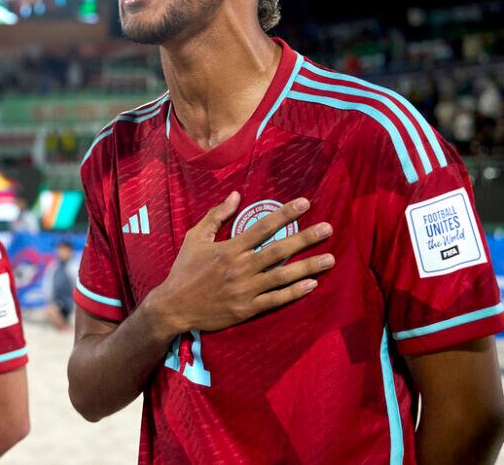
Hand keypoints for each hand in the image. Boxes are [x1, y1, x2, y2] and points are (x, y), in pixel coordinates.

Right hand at [149, 192, 333, 335]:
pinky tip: (312, 284)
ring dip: (308, 267)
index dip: (284, 214)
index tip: (304, 204)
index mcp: (229, 249)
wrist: (173, 306)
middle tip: (328, 229)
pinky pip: (276, 300)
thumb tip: (235, 195)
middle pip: (279, 250)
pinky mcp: (247, 309)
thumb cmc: (184, 270)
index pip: (262, 227)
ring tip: (330, 259)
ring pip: (282, 276)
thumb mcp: (195, 238)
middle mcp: (240, 267)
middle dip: (305, 238)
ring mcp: (245, 289)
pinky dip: (294, 292)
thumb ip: (216, 216)